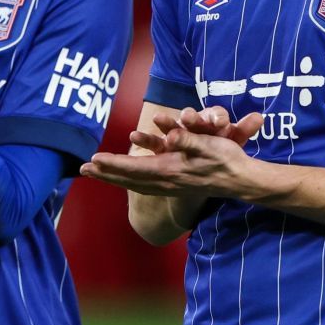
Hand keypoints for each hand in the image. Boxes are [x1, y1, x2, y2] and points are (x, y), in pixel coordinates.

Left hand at [82, 114, 264, 198]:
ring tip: (96, 173)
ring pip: (134, 184)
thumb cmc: (227, 159)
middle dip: (105, 173)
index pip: (134, 168)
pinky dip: (129, 182)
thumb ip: (188, 139)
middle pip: (128, 179)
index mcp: (170, 170)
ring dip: (113, 178)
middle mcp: (165, 182)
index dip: (112, 164)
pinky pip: (144, 186)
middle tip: (83, 169)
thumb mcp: (210, 144)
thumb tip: (169, 136)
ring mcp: (169, 187)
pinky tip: (123, 180)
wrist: (242, 181)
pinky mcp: (174, 187)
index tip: (93, 159)